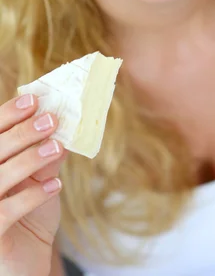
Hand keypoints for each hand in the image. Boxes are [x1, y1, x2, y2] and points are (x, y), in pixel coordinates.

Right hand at [0, 93, 67, 275]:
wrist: (25, 262)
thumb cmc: (29, 215)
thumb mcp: (40, 179)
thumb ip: (47, 154)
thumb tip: (66, 122)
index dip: (7, 114)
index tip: (33, 98)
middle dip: (21, 133)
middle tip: (51, 120)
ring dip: (28, 159)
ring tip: (57, 148)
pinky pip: (4, 213)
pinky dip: (31, 196)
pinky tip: (54, 185)